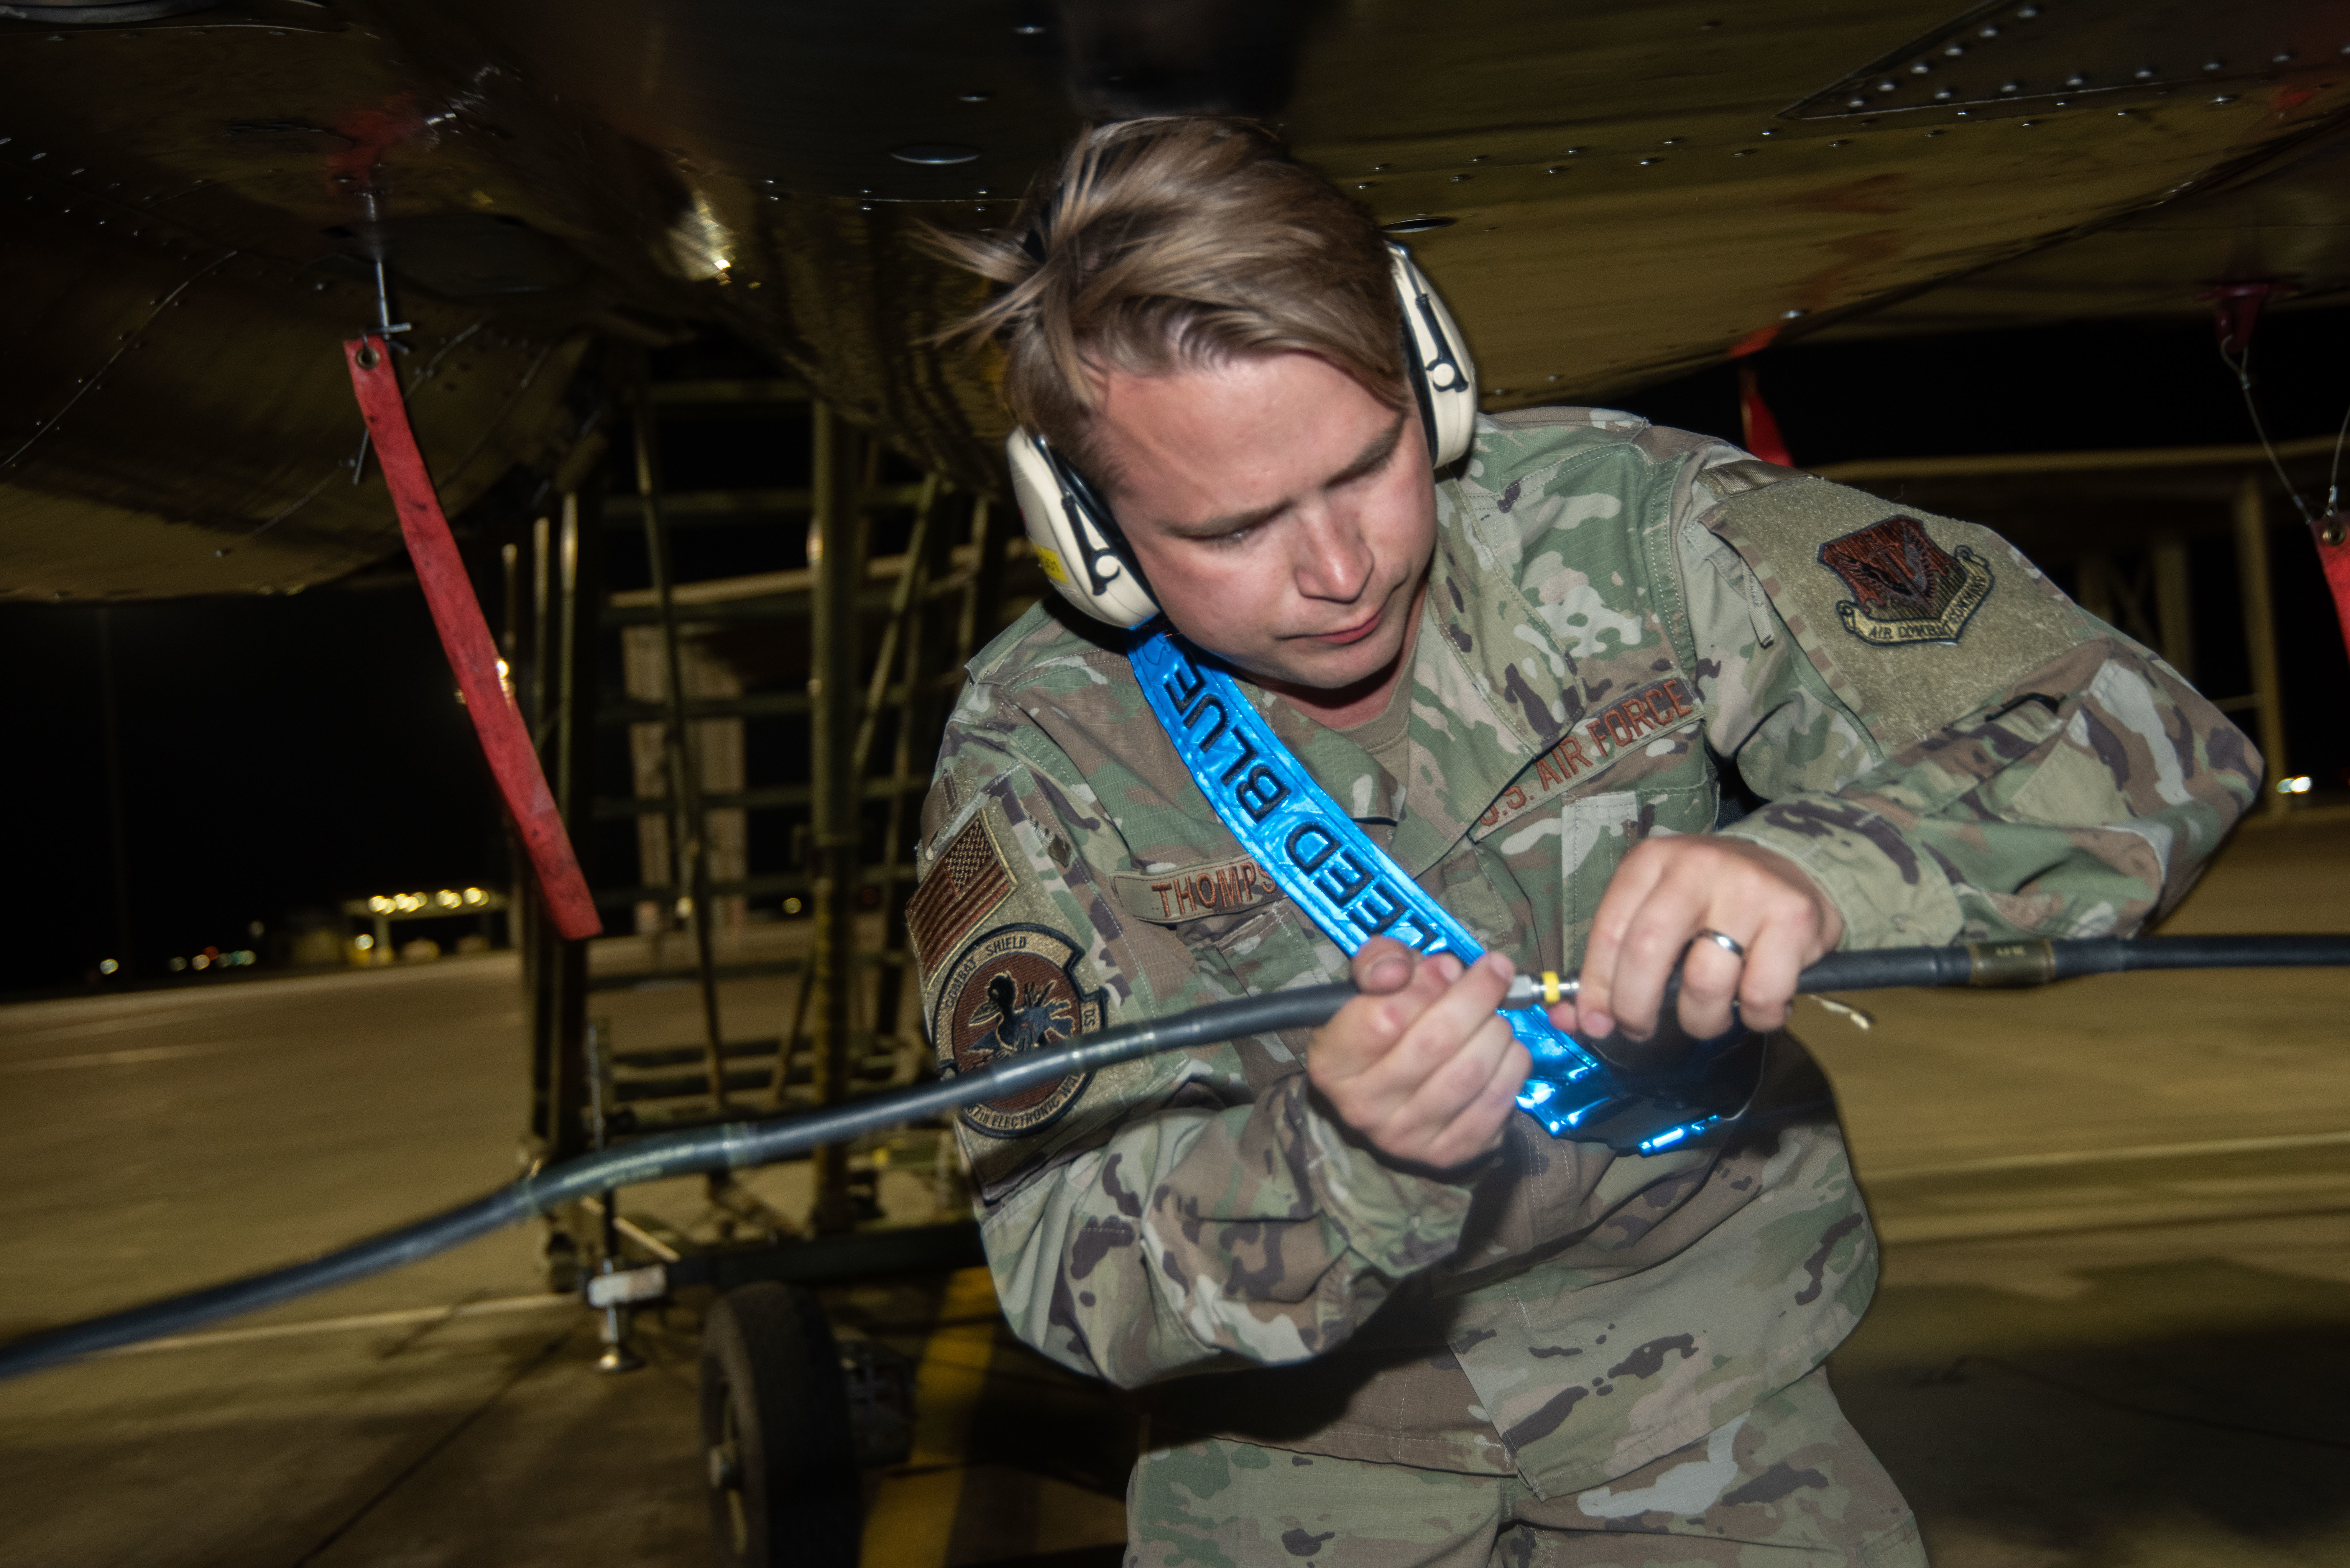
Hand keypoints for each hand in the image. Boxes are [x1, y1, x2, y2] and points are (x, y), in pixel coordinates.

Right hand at [1308, 938, 1530, 1169]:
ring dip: (1497, 1030)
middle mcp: (1361, 1107)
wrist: (1390, 1091)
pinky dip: (1512, 1067)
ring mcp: (1405, 1137)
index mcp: (1332, 1062)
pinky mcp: (1447, 1154)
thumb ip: (1377, 962)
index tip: (1449, 965)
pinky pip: (1496, 1104)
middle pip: (1435, 1042)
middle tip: (1495, 972)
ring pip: (1470, 1072)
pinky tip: (1506, 1049)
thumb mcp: (1367, 985)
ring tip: (1495, 1014)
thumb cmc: (1381, 1024)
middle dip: (1476, 996)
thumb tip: (1400, 970)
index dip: (1427, 984)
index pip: (1386, 1017)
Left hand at [1556, 836, 1842, 1043]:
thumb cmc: (1713, 901)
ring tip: (1708, 1014)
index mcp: (1652, 862)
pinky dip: (1756, 1017)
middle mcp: (1696, 867)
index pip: (1609, 931)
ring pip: (1704, 982)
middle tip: (1640, 1030)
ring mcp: (1748, 889)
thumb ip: (1614, 962)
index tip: (1594, 1023)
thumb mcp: (1658, 911)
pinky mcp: (1794, 918)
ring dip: (1700, 1020)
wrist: (1795, 867)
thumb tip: (1570, 1019)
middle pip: (1646, 953)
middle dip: (1636, 1009)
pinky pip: (1761, 995)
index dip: (1596, 988)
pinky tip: (1756, 1003)